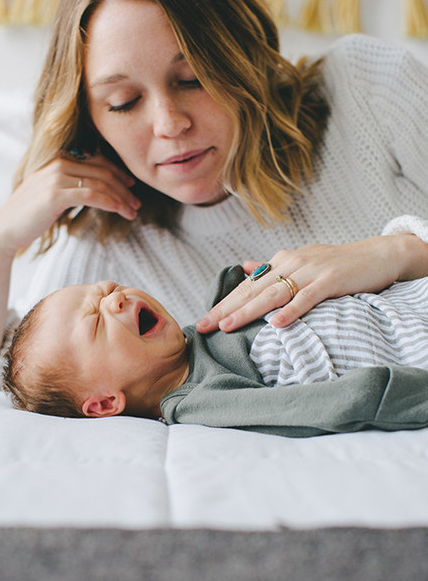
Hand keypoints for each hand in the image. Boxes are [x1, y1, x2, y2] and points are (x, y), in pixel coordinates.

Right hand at [0, 152, 139, 256]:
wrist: (5, 230)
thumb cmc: (29, 217)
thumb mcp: (51, 194)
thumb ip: (70, 186)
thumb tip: (93, 190)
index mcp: (58, 159)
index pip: (97, 161)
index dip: (118, 173)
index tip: (131, 187)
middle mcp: (59, 163)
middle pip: (103, 171)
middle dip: (124, 188)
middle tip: (137, 203)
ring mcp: (57, 177)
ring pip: (100, 183)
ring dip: (121, 198)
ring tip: (133, 211)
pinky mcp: (56, 194)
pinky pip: (92, 194)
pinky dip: (110, 202)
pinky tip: (120, 211)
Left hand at [196, 236, 424, 332]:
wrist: (377, 254)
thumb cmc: (338, 264)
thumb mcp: (301, 261)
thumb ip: (273, 268)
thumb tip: (244, 267)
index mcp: (281, 260)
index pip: (246, 285)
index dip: (223, 302)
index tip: (203, 320)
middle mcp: (291, 263)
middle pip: (252, 290)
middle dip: (226, 308)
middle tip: (203, 326)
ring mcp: (310, 271)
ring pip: (273, 294)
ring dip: (248, 311)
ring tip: (228, 326)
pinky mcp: (330, 281)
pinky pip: (306, 297)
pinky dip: (291, 310)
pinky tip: (276, 324)